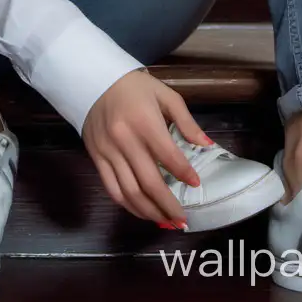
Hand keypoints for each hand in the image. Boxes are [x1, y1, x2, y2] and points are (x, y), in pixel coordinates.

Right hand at [81, 68, 210, 227]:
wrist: (94, 79)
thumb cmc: (134, 87)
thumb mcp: (165, 94)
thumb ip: (186, 121)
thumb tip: (207, 145)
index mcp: (145, 122)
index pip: (169, 156)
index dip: (184, 174)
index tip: (196, 184)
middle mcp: (125, 140)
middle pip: (149, 183)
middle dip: (168, 206)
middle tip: (182, 220)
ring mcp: (108, 152)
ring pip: (129, 192)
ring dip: (149, 212)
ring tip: (165, 221)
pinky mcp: (96, 158)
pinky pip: (112, 189)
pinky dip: (128, 205)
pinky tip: (141, 210)